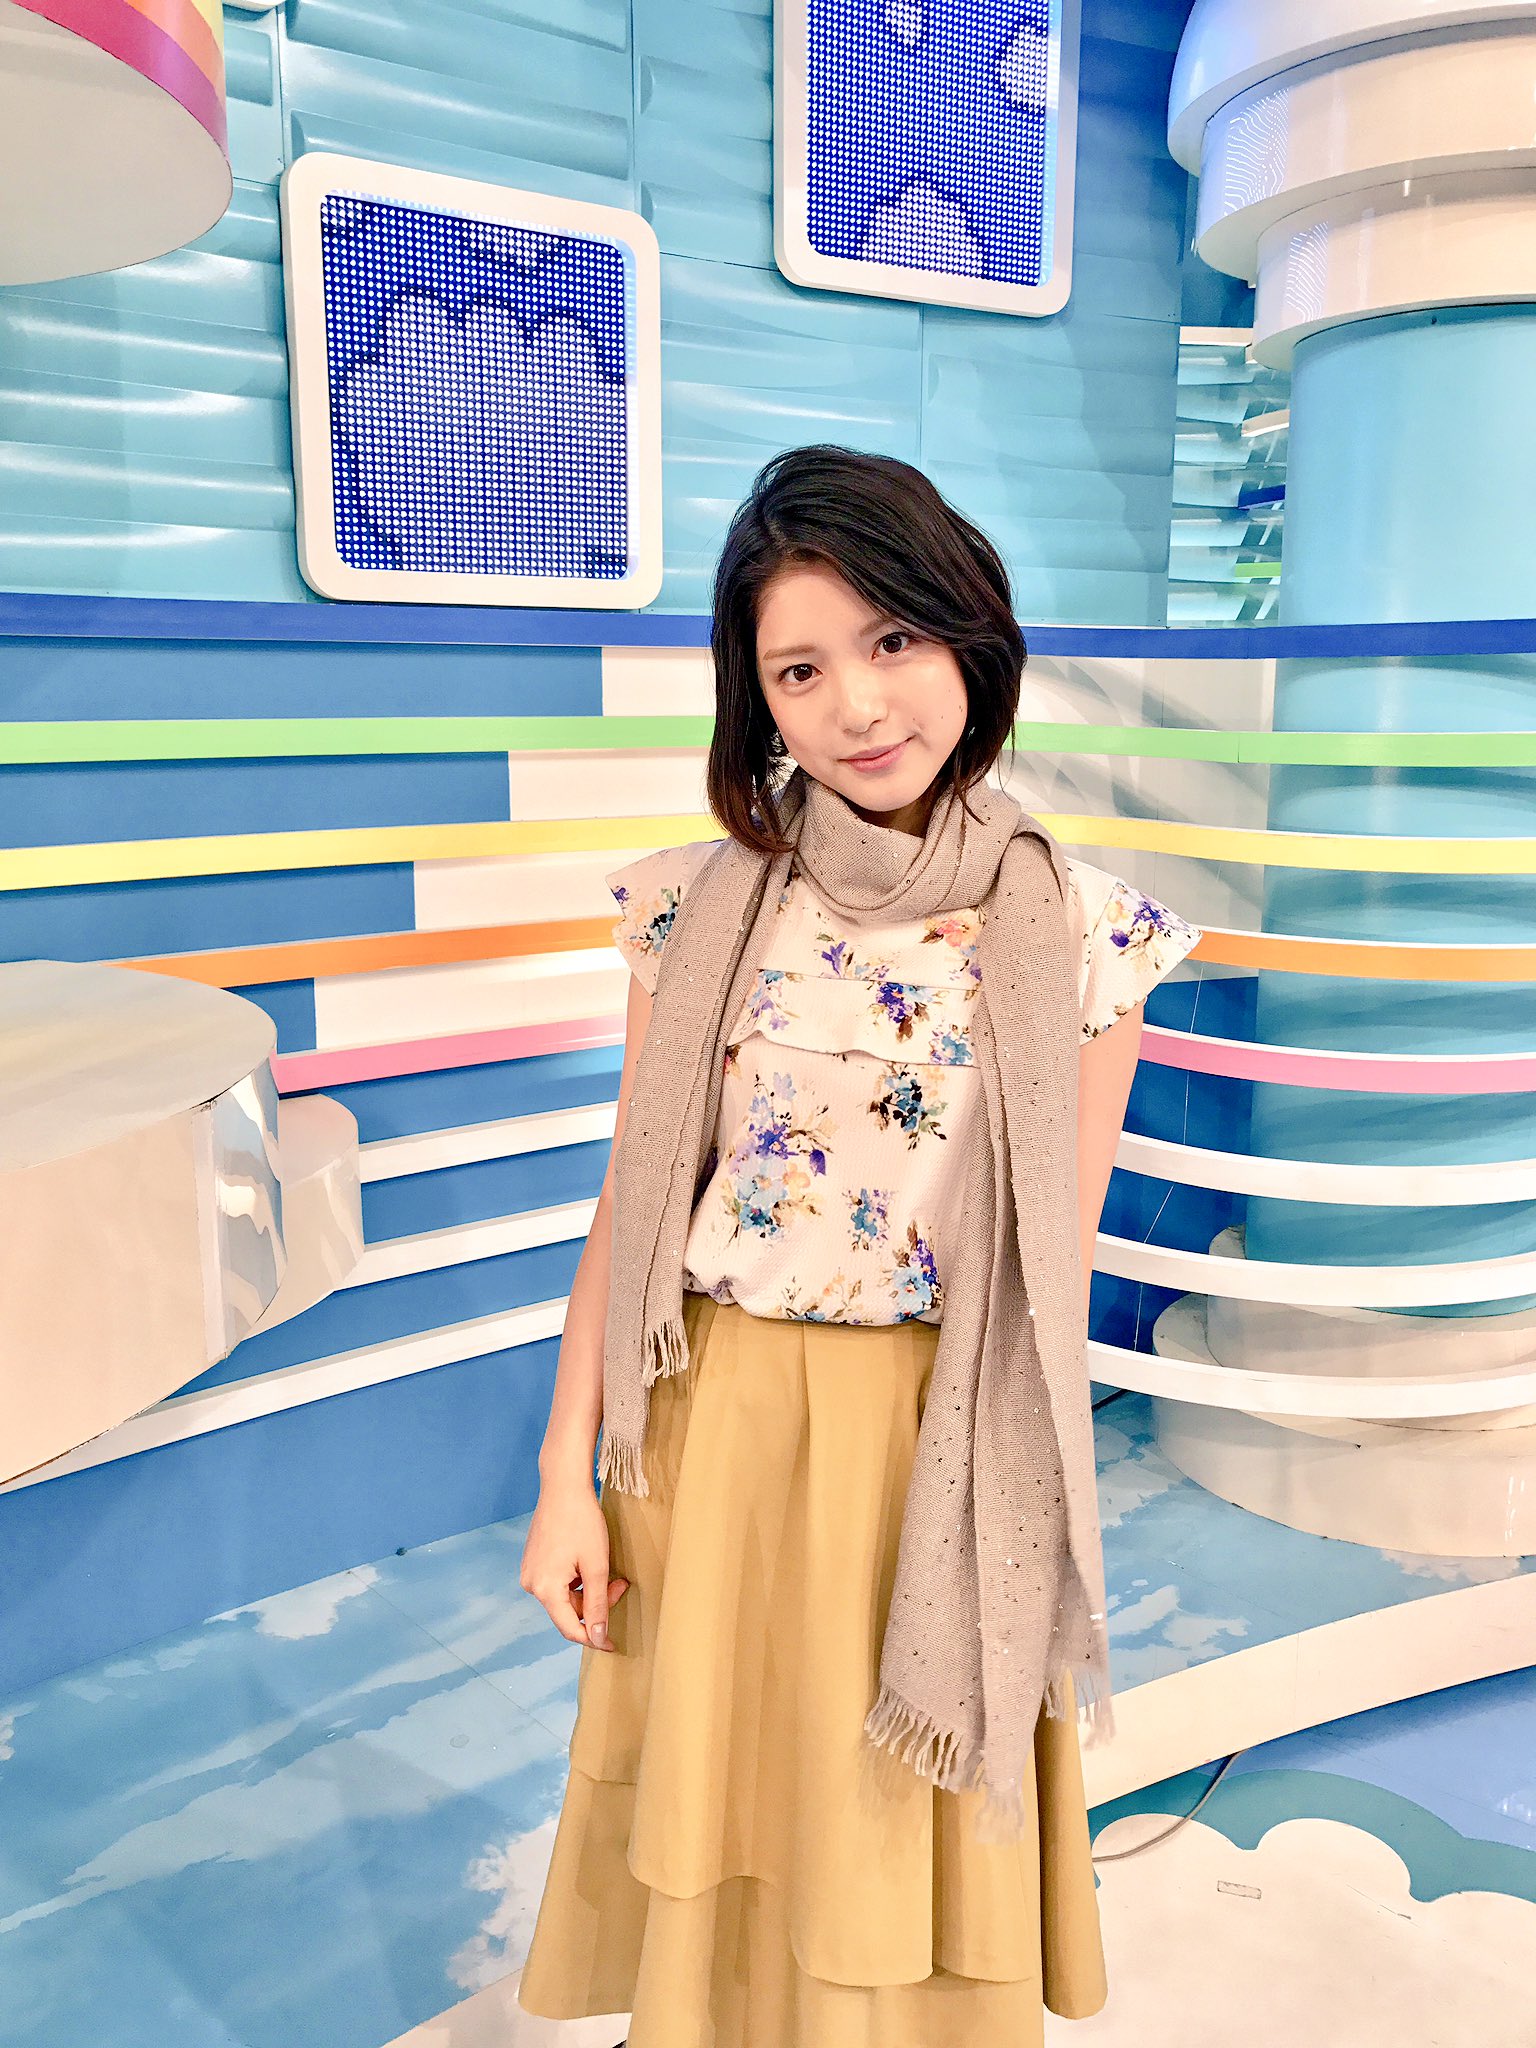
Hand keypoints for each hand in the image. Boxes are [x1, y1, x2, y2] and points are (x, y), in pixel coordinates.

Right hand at [520, 1475, 629, 1651]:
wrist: (563, 1485)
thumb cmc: (582, 1521)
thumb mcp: (596, 1565)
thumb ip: (598, 1605)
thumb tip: (598, 1638)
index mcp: (544, 1589)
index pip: (570, 1628)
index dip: (594, 1638)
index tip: (614, 1643)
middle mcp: (531, 1584)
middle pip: (568, 1611)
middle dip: (596, 1603)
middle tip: (620, 1584)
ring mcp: (530, 1571)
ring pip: (564, 1596)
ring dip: (588, 1590)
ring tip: (606, 1569)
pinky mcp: (533, 1560)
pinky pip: (557, 1582)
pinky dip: (576, 1579)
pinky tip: (588, 1561)